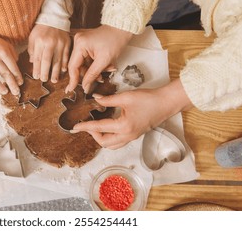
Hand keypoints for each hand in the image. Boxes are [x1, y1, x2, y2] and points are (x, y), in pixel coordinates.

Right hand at [0, 32, 22, 94]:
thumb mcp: (7, 45)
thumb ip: (13, 55)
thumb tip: (16, 69)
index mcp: (3, 52)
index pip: (13, 67)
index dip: (17, 77)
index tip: (20, 83)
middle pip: (5, 74)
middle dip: (12, 84)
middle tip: (16, 92)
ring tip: (5, 92)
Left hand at [28, 24, 70, 82]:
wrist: (54, 17)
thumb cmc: (41, 29)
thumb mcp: (32, 37)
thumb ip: (31, 50)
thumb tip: (32, 62)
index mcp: (40, 41)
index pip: (38, 58)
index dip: (37, 69)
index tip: (36, 77)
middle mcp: (50, 43)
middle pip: (47, 61)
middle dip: (45, 72)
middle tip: (44, 80)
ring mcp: (60, 43)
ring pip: (57, 60)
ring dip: (56, 71)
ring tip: (54, 80)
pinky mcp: (67, 43)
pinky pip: (66, 55)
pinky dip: (65, 63)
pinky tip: (63, 70)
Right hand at [66, 25, 132, 93]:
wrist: (122, 29)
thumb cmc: (115, 40)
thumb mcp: (104, 61)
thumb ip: (92, 75)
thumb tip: (85, 87)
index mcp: (80, 44)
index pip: (73, 66)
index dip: (73, 79)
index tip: (71, 90)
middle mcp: (77, 42)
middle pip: (77, 65)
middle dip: (88, 74)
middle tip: (96, 82)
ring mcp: (81, 42)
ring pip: (83, 64)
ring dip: (93, 71)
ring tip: (105, 72)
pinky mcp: (86, 44)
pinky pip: (87, 59)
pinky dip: (95, 65)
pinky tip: (104, 67)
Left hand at [71, 79, 192, 148]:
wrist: (166, 103)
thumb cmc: (148, 99)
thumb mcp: (125, 97)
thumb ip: (108, 99)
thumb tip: (95, 99)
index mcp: (123, 126)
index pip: (99, 128)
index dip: (85, 127)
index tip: (75, 127)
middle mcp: (127, 135)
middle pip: (104, 143)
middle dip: (92, 134)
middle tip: (86, 124)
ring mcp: (132, 137)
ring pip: (111, 145)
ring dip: (101, 138)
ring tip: (95, 126)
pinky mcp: (135, 135)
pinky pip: (118, 142)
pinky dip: (109, 137)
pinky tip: (107, 126)